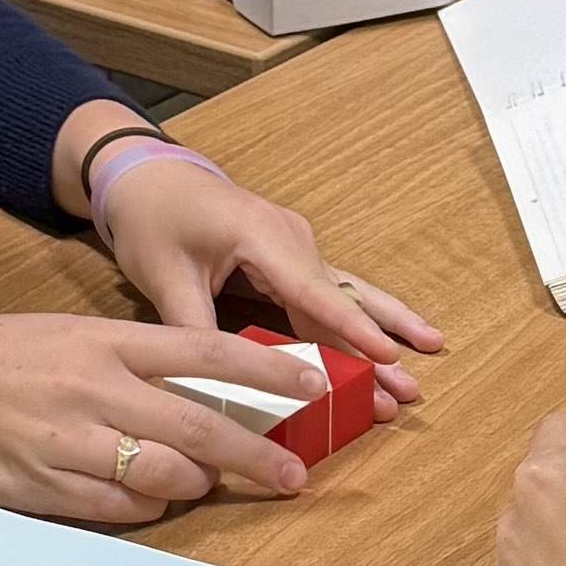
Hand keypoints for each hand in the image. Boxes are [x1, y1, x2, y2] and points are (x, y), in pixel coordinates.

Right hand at [0, 310, 330, 524]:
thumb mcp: (61, 334)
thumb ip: (128, 360)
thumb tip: (198, 388)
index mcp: (102, 340)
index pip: (206, 353)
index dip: (268, 372)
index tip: (314, 386)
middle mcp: (93, 389)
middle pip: (200, 428)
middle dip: (258, 457)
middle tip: (293, 475)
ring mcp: (68, 443)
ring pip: (163, 477)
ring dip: (195, 485)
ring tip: (203, 484)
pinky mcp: (42, 489)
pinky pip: (116, 511)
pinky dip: (142, 510)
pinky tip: (146, 500)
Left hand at [79, 131, 441, 399]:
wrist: (149, 176)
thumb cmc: (154, 218)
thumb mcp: (165, 276)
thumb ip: (195, 330)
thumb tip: (216, 387)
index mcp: (261, 235)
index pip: (313, 292)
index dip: (350, 330)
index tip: (386, 357)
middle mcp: (292, 238)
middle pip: (339, 300)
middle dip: (377, 345)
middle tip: (410, 389)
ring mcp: (296, 246)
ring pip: (344, 298)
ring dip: (378, 337)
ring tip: (416, 375)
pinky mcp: (292, 258)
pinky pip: (330, 295)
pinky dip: (359, 322)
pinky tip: (394, 343)